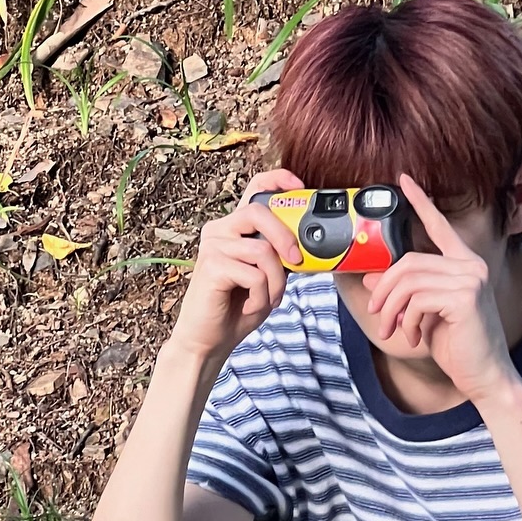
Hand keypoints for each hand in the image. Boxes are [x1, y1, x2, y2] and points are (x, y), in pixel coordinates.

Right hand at [168, 168, 305, 365]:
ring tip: (268, 298)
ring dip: (275, 281)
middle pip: (259, 212)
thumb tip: (310, 244)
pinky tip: (250, 305)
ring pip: (262, 250)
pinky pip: (254, 274)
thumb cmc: (238, 307)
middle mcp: (220, 230)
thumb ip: (281, 255)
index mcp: (235, 228)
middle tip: (296, 260)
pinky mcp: (212, 266)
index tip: (299, 186)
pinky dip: (262, 295)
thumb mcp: (269, 276)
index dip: (278, 180)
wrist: (210, 340)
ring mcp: (213, 247)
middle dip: (285, 236)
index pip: (254, 188)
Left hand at [361, 175, 518, 403]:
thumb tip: (371, 278)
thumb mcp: (423, 315)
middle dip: (384, 290)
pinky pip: (417, 299)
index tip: (403, 180)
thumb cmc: (457, 346)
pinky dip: (406, 320)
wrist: (483, 376)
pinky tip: (413, 337)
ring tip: (391, 331)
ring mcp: (470, 278)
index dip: (420, 202)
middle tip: (376, 314)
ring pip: (408, 281)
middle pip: (408, 261)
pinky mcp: (465, 296)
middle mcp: (470, 265)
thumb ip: (403, 293)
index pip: (439, 226)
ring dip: (391, 309)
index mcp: (464, 264)